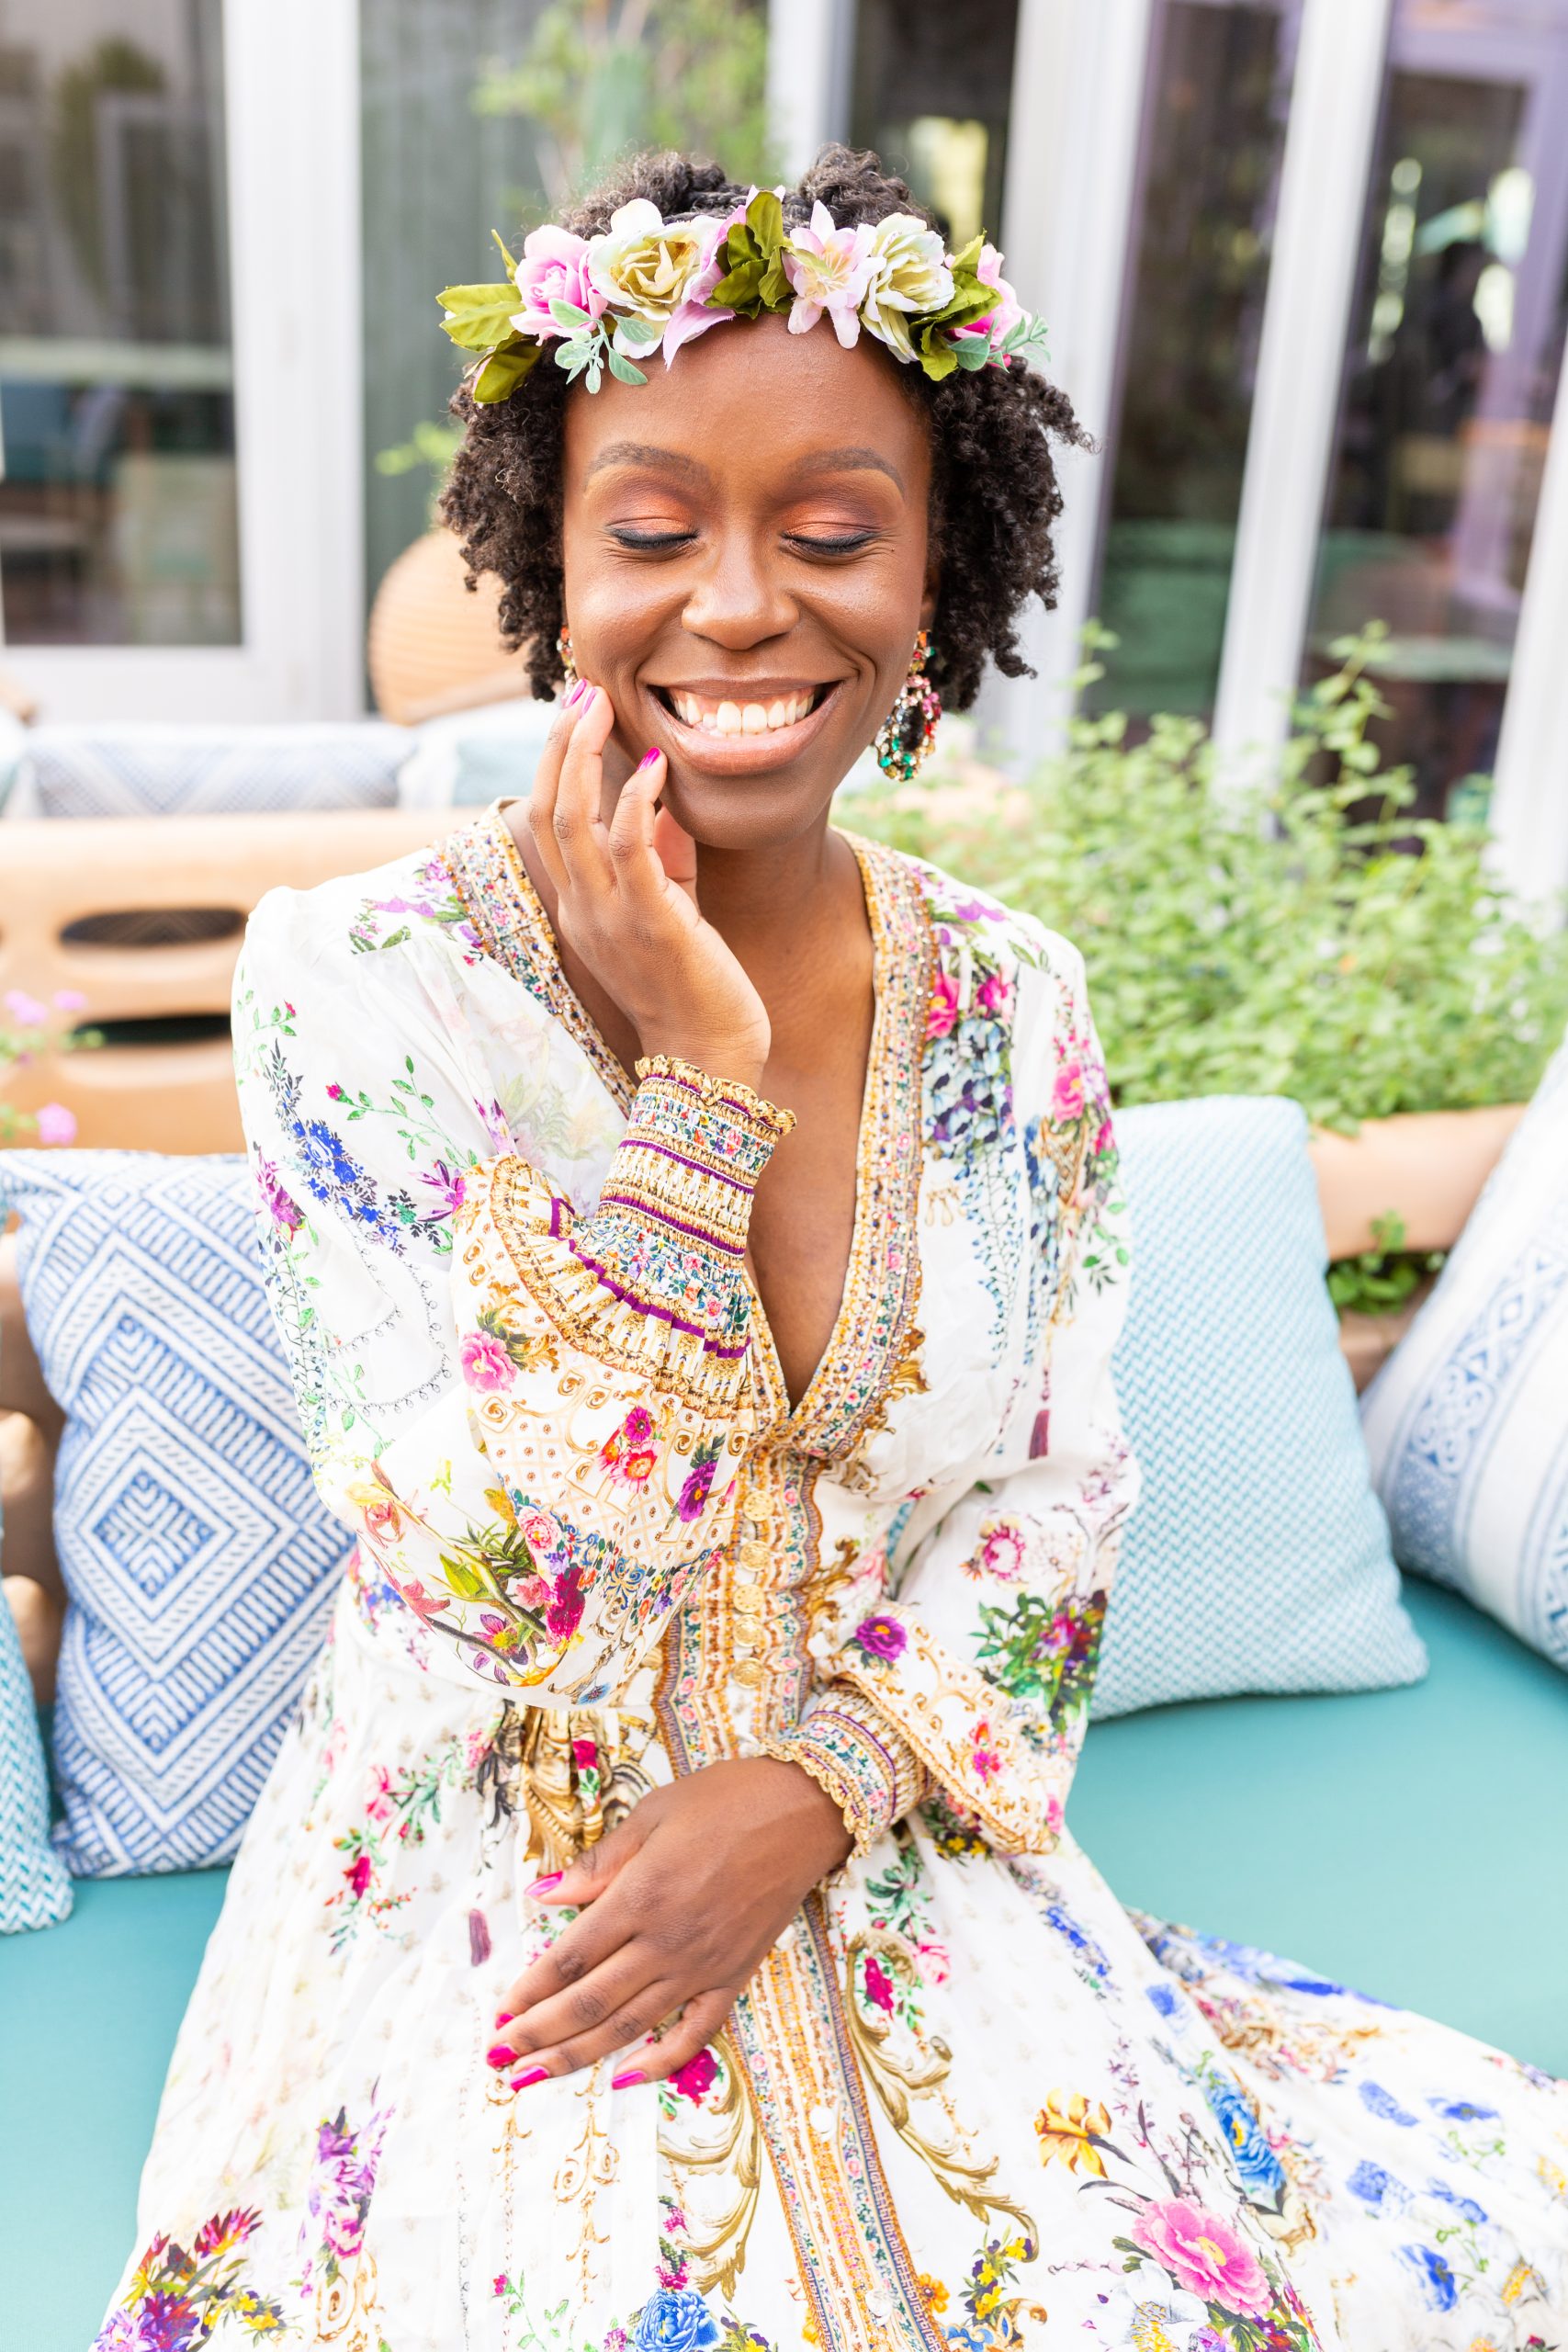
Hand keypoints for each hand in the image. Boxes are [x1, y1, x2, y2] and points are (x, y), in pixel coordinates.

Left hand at [487, 1757, 853, 2089]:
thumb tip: (542, 1894)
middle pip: (591, 2002)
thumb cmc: (726, 1800)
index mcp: (641, 1895)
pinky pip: (695, 2033)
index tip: (500, 2011)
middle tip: (500, 2058)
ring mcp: (703, 1965)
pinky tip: (627, 2076)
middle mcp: (667, 1940)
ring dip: (579, 2055)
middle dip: (540, 2035)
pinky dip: (660, 2061)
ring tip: (537, 2076)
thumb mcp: (653, 1814)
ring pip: (631, 2025)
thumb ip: (598, 1864)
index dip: (531, 1990)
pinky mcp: (735, 1976)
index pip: (571, 1957)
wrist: (804, 1812)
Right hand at [527, 683, 770, 1089]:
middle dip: (559, 744)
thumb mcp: (673, 909)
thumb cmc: (696, 987)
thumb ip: (663, 856)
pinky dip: (636, 801)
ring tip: (599, 706)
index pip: (549, 821)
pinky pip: (628, 849)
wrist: (710, 1059)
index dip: (555, 762)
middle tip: (580, 691)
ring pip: (572, 820)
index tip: (575, 712)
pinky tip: (652, 764)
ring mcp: (610, 917)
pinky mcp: (650, 923)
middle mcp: (583, 909)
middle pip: (547, 809)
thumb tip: (663, 796)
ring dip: (582, 756)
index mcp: (581, 908)